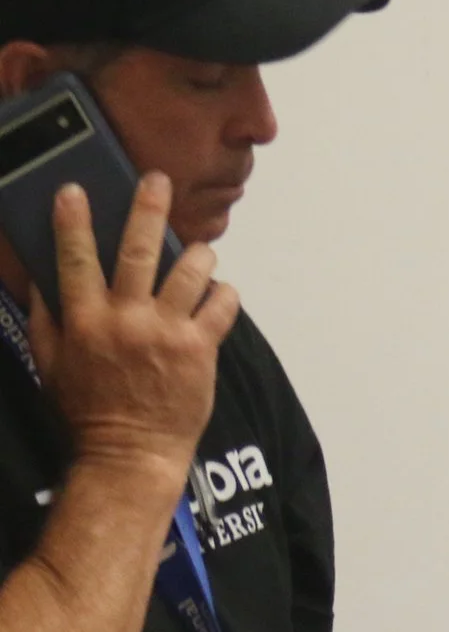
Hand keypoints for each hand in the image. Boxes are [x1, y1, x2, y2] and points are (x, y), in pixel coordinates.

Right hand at [26, 175, 237, 481]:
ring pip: (190, 271)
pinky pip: (222, 305)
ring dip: (199, 254)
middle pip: (139, 251)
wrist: (130, 451)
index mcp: (84, 320)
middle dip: (148, 210)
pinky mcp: (200, 348)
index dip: (73, 222)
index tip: (73, 190)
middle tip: (157, 180)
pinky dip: (224, 293)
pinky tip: (219, 293)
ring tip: (200, 251)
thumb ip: (45, 319)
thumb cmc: (87, 408)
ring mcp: (166, 332)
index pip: (75, 259)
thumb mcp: (50, 363)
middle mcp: (125, 319)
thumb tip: (41, 280)